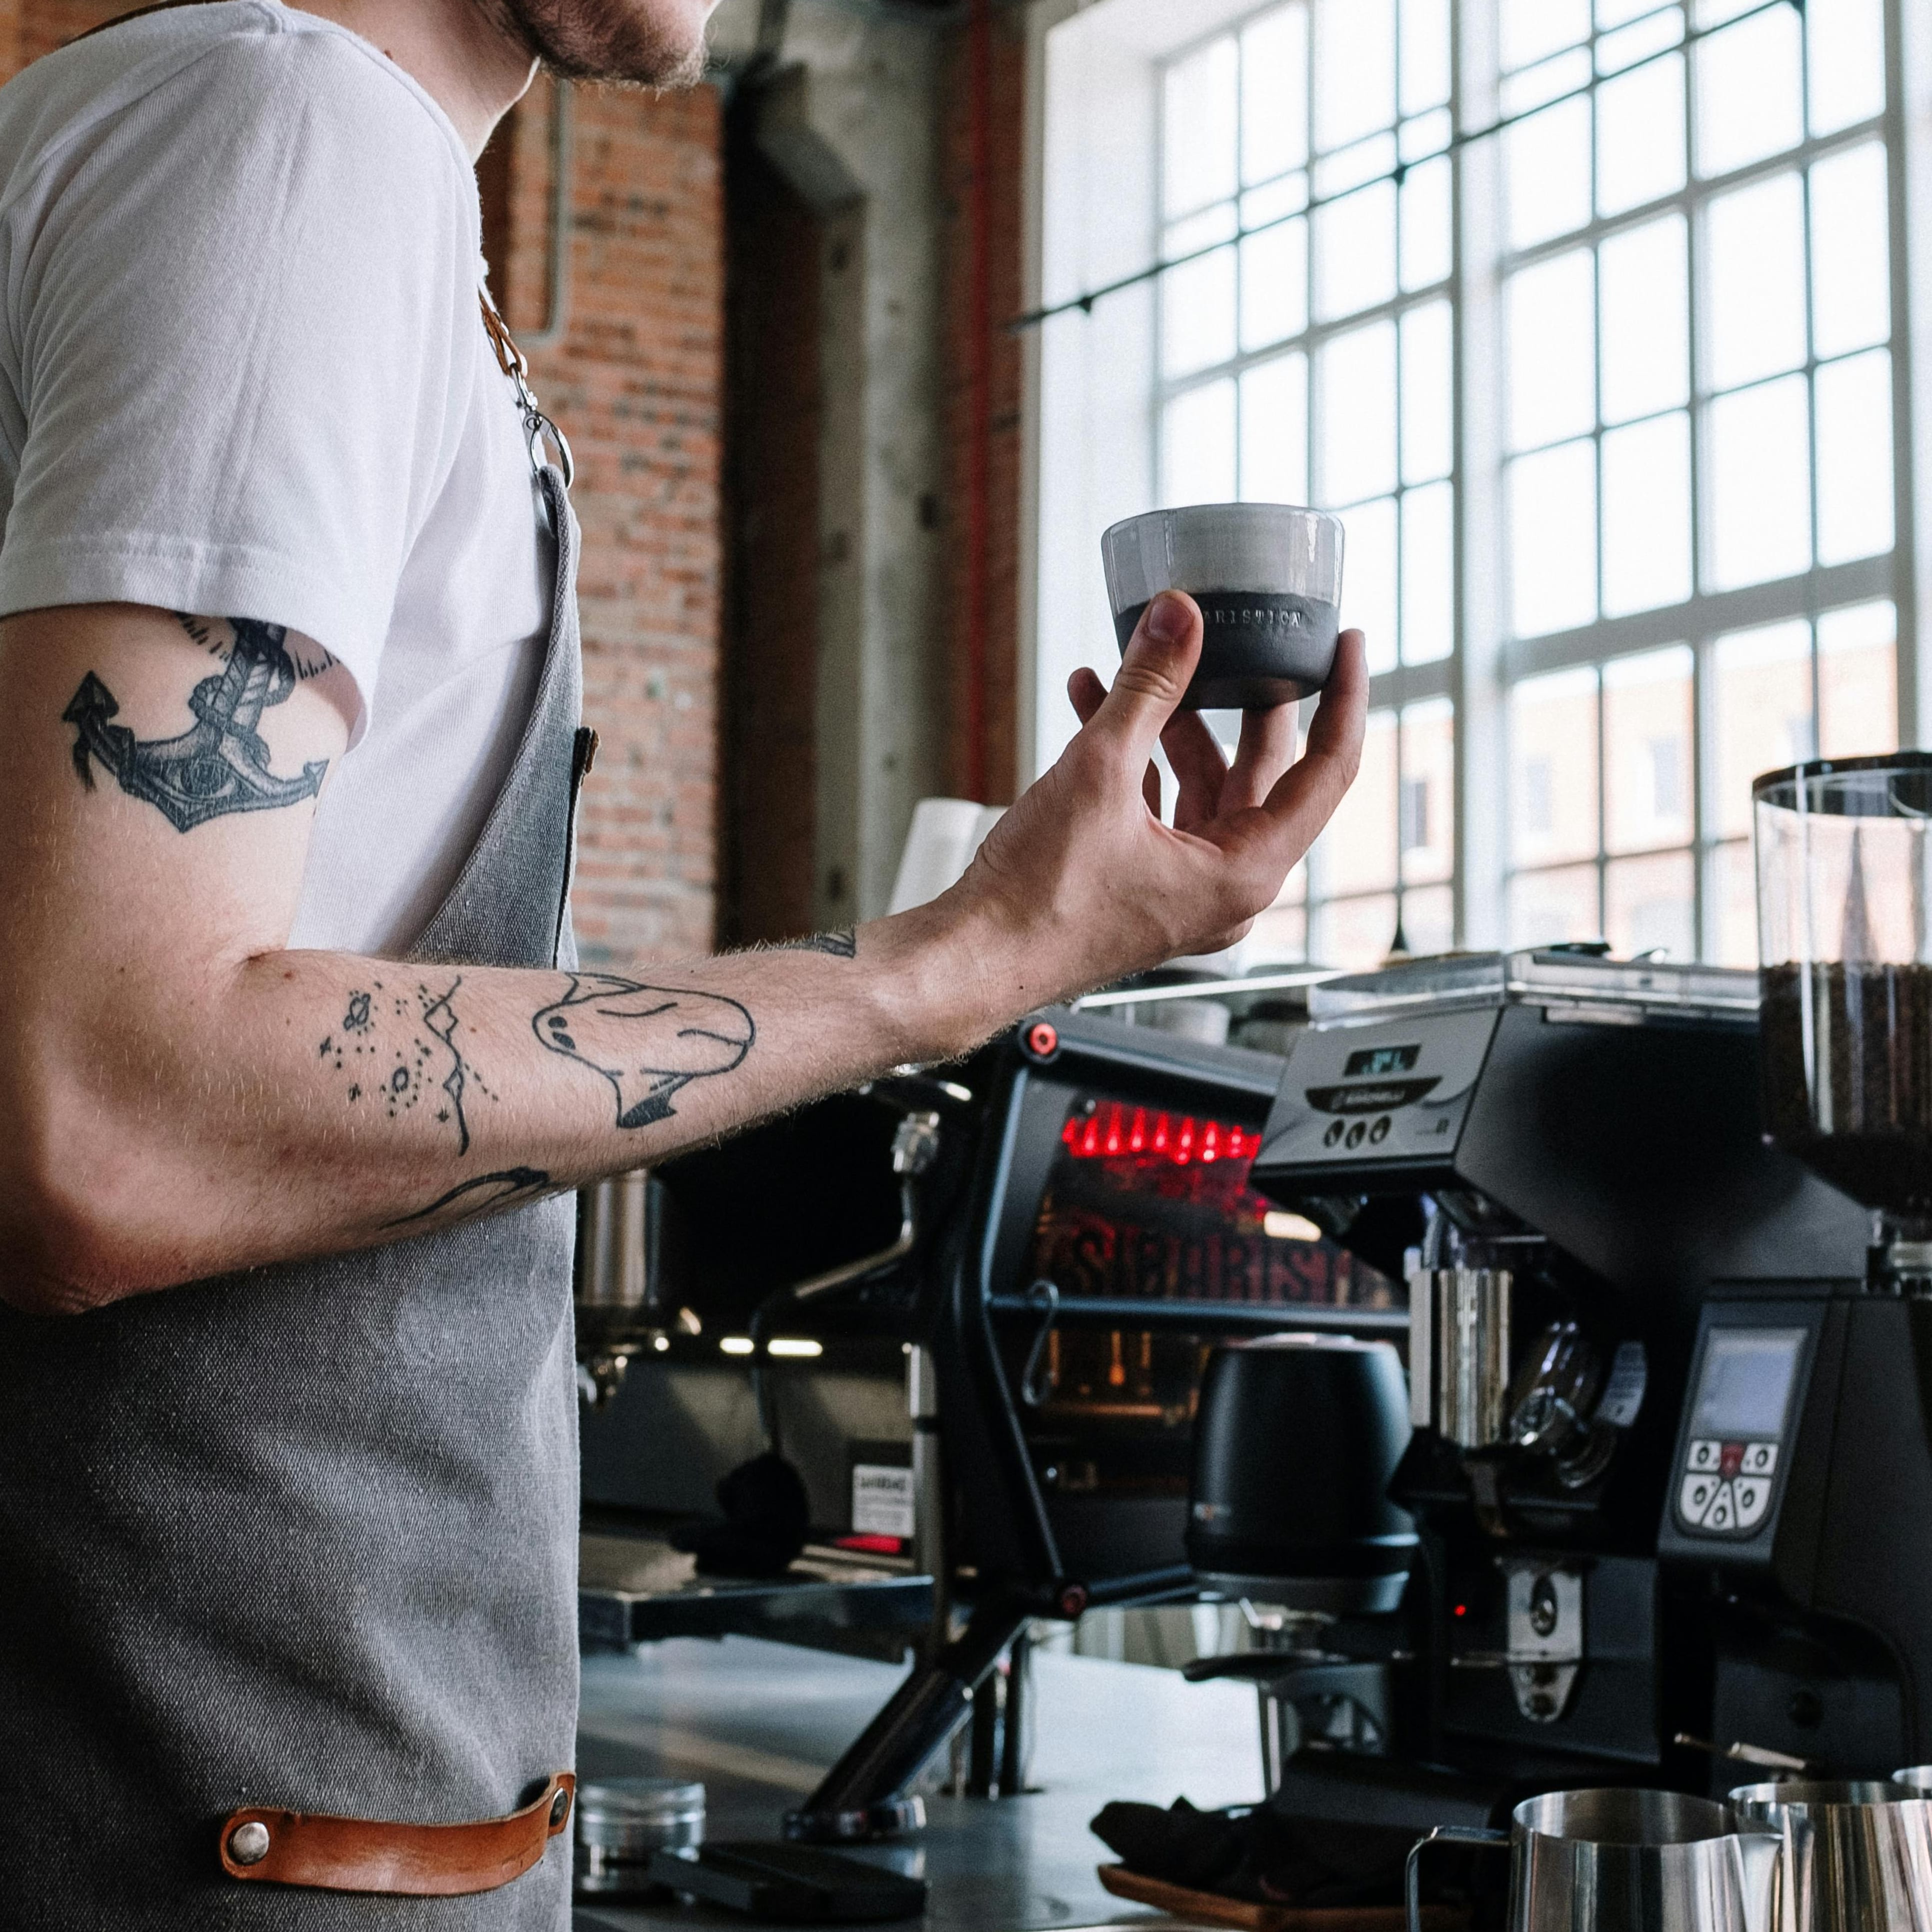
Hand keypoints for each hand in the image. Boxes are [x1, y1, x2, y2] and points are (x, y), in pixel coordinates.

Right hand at [955, 589, 1366, 1006]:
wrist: (974, 958)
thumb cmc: (1038, 900)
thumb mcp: (1099, 770)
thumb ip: (1148, 687)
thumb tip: (1179, 619)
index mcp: (1245, 873)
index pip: (1326, 773)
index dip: (1345, 699)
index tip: (1350, 645)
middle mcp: (1228, 889)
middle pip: (1263, 775)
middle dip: (1240, 700)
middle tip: (1237, 640)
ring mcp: (1186, 892)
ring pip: (1205, 789)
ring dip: (1169, 725)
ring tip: (1137, 667)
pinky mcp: (1144, 888)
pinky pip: (1163, 812)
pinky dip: (1138, 762)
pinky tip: (1096, 709)